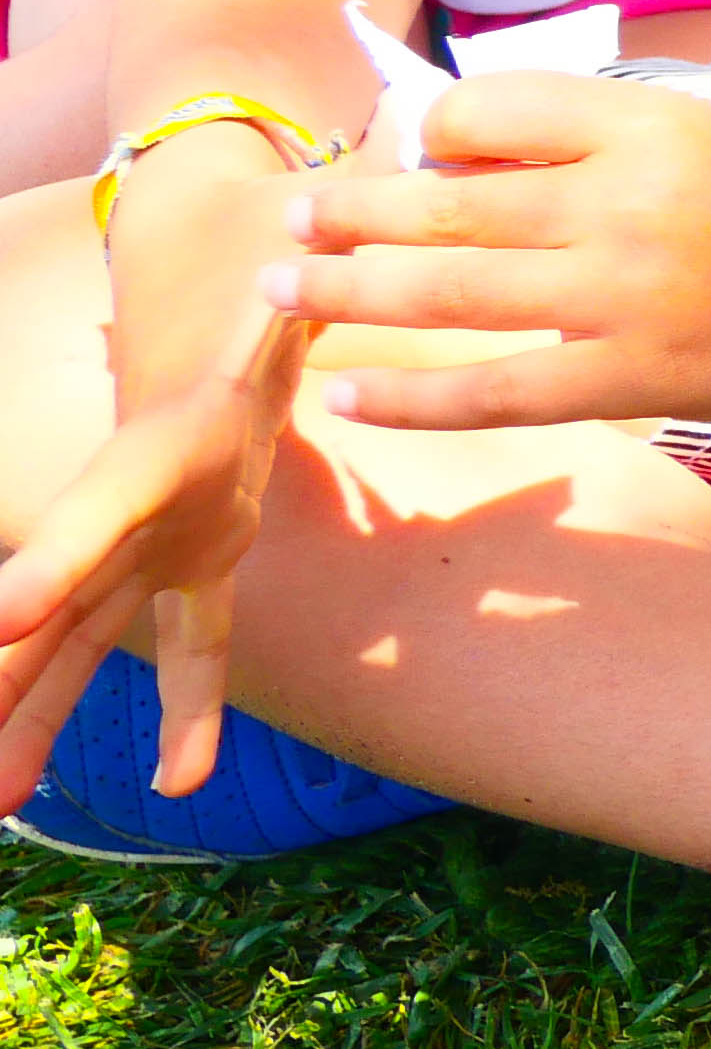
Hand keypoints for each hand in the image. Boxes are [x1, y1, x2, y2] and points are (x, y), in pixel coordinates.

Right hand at [0, 156, 323, 807]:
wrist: (217, 276)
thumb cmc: (254, 275)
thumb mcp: (274, 281)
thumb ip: (293, 288)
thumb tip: (338, 245)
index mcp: (160, 440)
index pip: (97, 504)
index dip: (56, 555)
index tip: (8, 614)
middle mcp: (139, 500)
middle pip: (61, 596)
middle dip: (13, 673)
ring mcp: (157, 535)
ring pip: (86, 640)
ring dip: (41, 714)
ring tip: (0, 803)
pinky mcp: (201, 558)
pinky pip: (189, 647)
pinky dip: (188, 709)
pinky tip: (181, 786)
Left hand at [268, 70, 710, 428]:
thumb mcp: (693, 135)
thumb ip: (581, 147)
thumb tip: (440, 171)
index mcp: (644, 126)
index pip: (485, 112)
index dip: (427, 132)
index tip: (405, 155)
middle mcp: (628, 205)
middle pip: (445, 206)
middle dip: (346, 212)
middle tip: (285, 217)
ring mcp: (630, 298)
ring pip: (451, 295)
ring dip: (348, 290)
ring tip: (284, 287)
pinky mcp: (639, 380)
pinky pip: (498, 392)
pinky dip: (412, 394)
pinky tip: (349, 391)